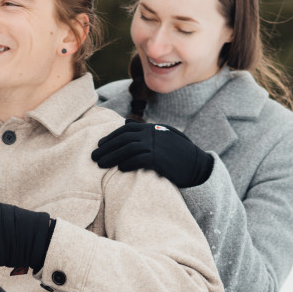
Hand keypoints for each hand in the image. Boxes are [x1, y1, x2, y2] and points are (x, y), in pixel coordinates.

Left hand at [90, 121, 213, 188]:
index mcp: (153, 128)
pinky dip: (127, 163)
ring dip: (111, 156)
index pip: (126, 129)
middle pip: (123, 138)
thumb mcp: (164, 135)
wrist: (198, 166)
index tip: (100, 144)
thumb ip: (146, 129)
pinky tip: (119, 168)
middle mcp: (153, 134)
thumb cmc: (179, 153)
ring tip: (100, 164)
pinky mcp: (159, 159)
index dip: (111, 136)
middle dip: (106, 147)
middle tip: (94, 156)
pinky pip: (138, 159)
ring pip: (127, 149)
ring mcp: (156, 145)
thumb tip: (126, 123)